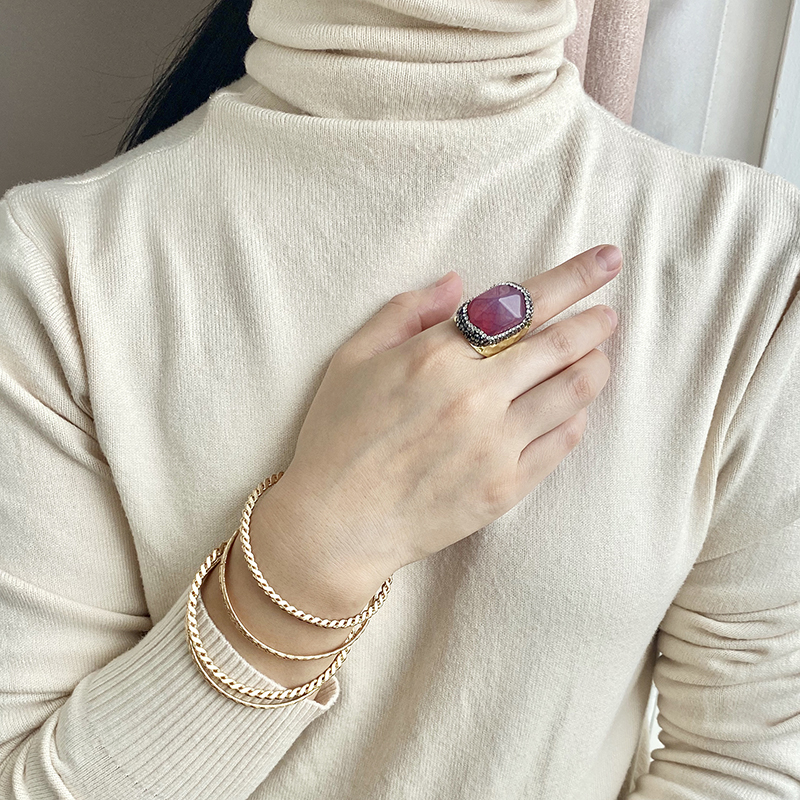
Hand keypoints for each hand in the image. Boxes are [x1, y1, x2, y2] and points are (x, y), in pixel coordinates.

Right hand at [259, 245, 621, 591]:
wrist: (335, 524)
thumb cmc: (336, 436)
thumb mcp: (353, 359)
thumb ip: (405, 312)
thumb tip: (458, 282)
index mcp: (436, 354)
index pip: (521, 304)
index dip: (573, 278)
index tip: (607, 260)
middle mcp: (474, 394)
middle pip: (560, 344)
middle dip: (595, 322)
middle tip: (608, 315)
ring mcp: (495, 444)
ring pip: (573, 391)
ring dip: (596, 365)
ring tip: (599, 356)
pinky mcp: (506, 487)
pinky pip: (561, 442)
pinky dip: (577, 417)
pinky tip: (575, 409)